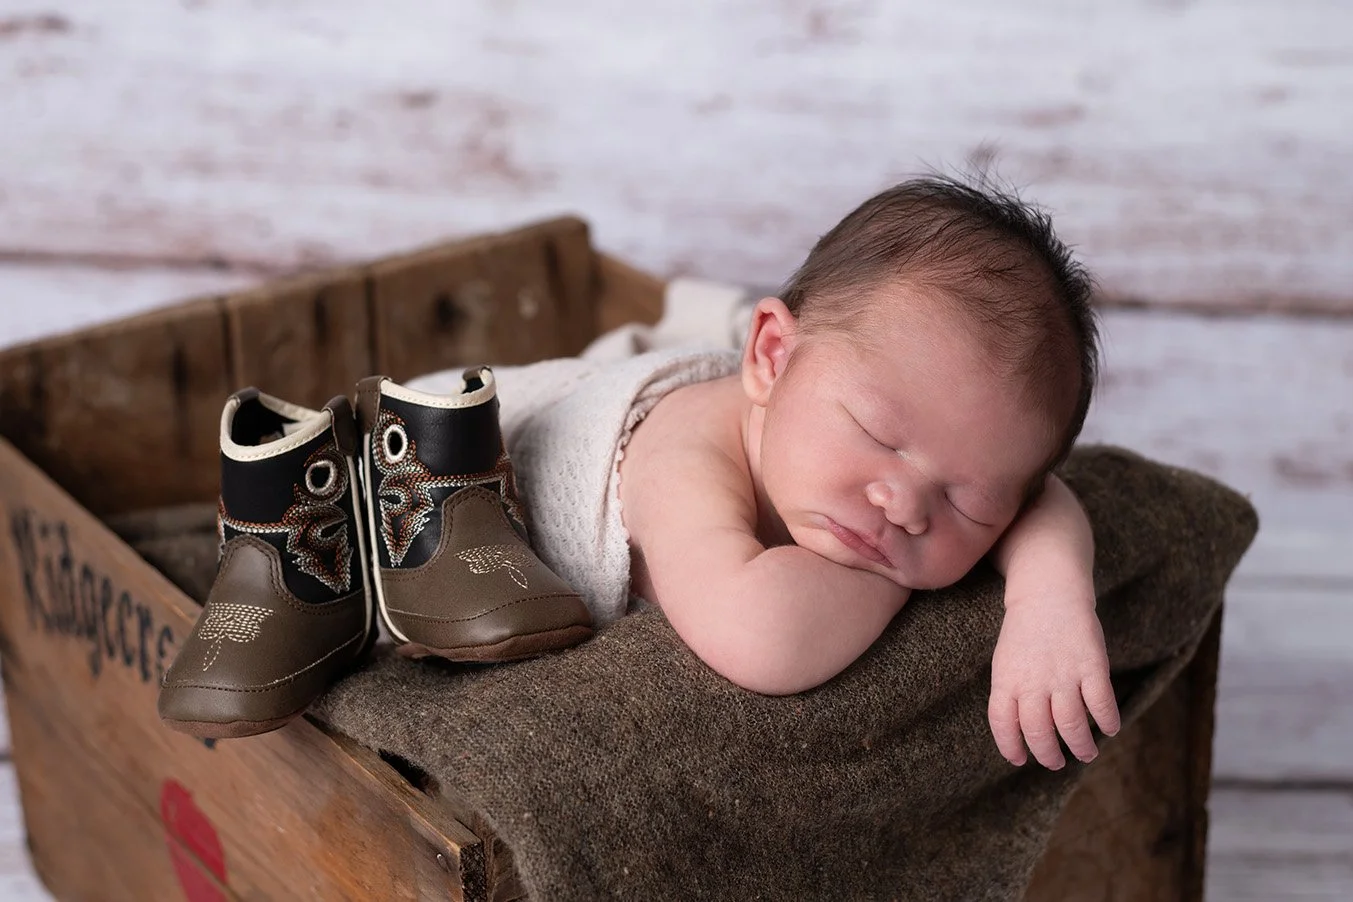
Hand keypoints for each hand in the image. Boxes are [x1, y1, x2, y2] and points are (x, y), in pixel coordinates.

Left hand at [987, 596, 1119, 768]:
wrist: (1047, 592)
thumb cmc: (1025, 633)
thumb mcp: (1006, 662)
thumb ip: (1012, 694)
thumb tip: (1022, 732)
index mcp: (1006, 679)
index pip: (1003, 723)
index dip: (1010, 746)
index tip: (1019, 759)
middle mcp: (1033, 681)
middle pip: (1038, 731)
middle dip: (1048, 755)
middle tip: (1056, 762)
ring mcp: (1063, 674)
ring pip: (1071, 724)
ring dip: (1080, 746)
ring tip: (1085, 754)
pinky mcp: (1092, 665)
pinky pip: (1101, 703)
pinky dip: (1108, 721)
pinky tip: (1109, 728)